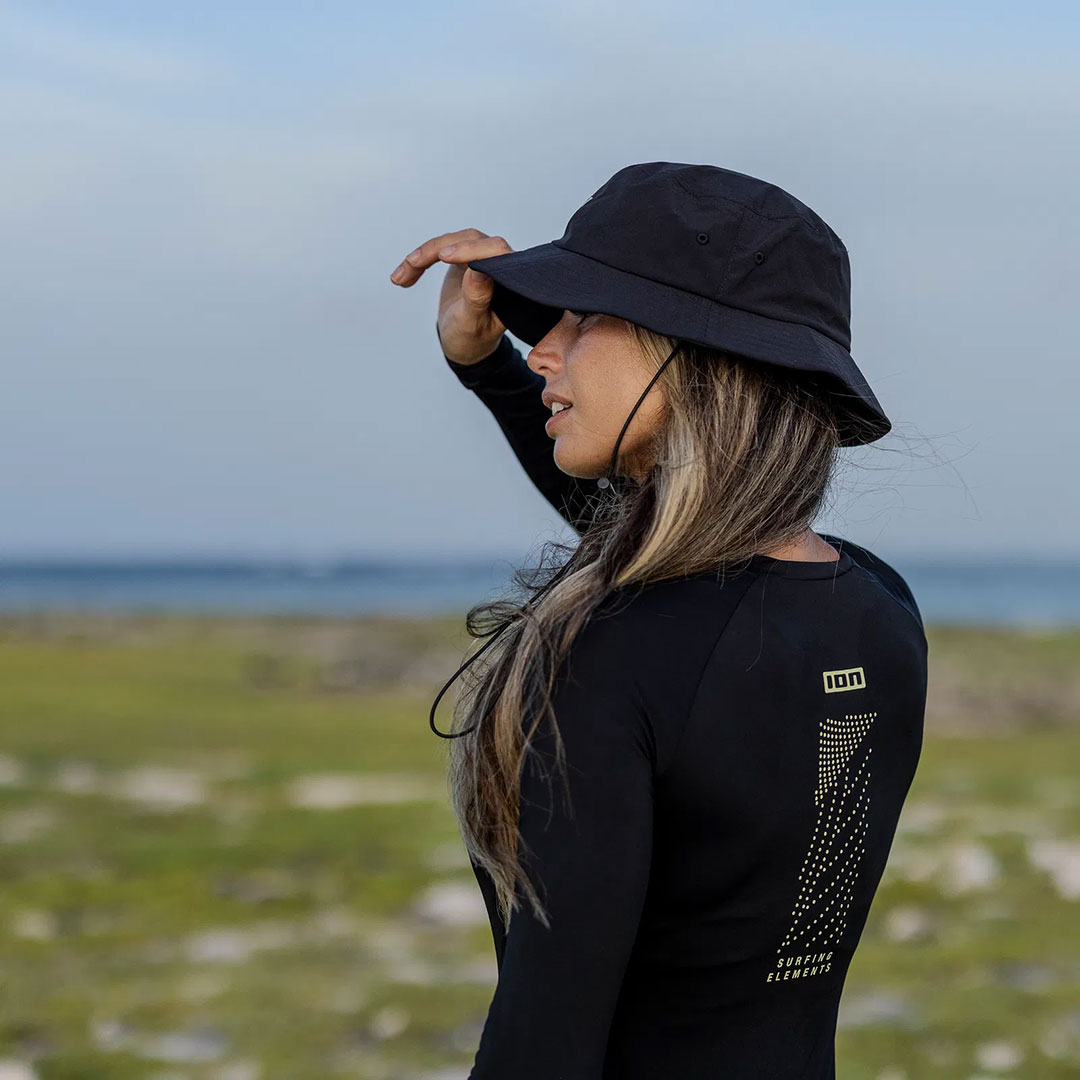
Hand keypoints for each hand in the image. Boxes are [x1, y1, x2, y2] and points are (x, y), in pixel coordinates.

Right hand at [389, 229, 513, 364]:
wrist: (464, 343)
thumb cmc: (473, 339)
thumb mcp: (472, 324)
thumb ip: (477, 299)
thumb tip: (479, 271)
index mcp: (511, 281)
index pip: (496, 251)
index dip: (471, 250)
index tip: (444, 257)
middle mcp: (500, 263)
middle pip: (470, 240)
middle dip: (437, 250)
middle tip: (414, 263)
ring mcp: (482, 258)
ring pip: (451, 243)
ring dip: (423, 256)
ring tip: (399, 279)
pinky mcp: (466, 258)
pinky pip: (440, 250)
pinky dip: (419, 263)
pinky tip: (402, 279)